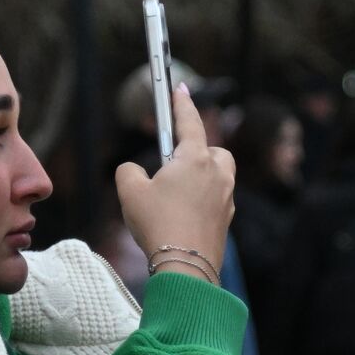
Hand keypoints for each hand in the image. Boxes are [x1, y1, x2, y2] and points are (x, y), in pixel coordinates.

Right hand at [115, 83, 234, 279]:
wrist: (185, 266)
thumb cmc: (158, 225)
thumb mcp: (129, 192)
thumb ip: (128, 171)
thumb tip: (134, 171)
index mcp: (195, 159)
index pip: (189, 122)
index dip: (181, 103)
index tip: (180, 87)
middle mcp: (217, 174)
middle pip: (213, 150)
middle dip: (197, 151)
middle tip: (174, 164)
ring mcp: (226, 198)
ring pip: (218, 175)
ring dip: (202, 177)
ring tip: (177, 194)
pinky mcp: (226, 219)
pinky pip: (216, 200)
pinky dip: (203, 201)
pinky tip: (183, 216)